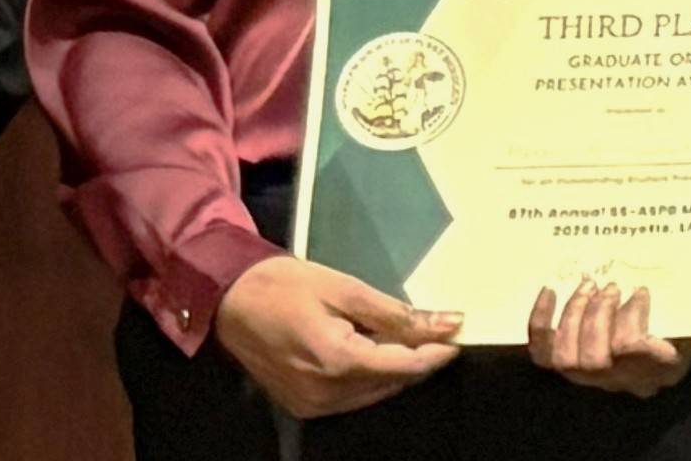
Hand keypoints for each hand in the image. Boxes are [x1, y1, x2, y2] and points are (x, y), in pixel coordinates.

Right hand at [214, 255, 461, 418]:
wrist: (231, 301)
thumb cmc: (288, 285)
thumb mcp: (347, 289)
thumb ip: (397, 313)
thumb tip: (445, 323)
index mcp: (337, 363)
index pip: (403, 367)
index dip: (435, 352)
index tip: (458, 333)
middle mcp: (325, 394)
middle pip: (391, 382)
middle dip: (418, 358)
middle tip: (438, 328)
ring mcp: (311, 404)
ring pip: (373, 392)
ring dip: (396, 367)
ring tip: (412, 335)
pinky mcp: (302, 405)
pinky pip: (351, 396)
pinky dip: (371, 374)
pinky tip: (376, 348)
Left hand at [528, 282, 690, 397]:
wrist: (649, 333)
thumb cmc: (683, 324)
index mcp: (657, 367)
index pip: (639, 356)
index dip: (633, 325)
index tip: (642, 290)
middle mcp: (620, 378)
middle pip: (596, 359)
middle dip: (599, 318)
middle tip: (611, 284)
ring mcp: (589, 373)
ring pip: (568, 359)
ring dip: (574, 318)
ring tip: (588, 286)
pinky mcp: (562, 359)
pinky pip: (541, 354)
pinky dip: (540, 323)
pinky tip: (548, 291)